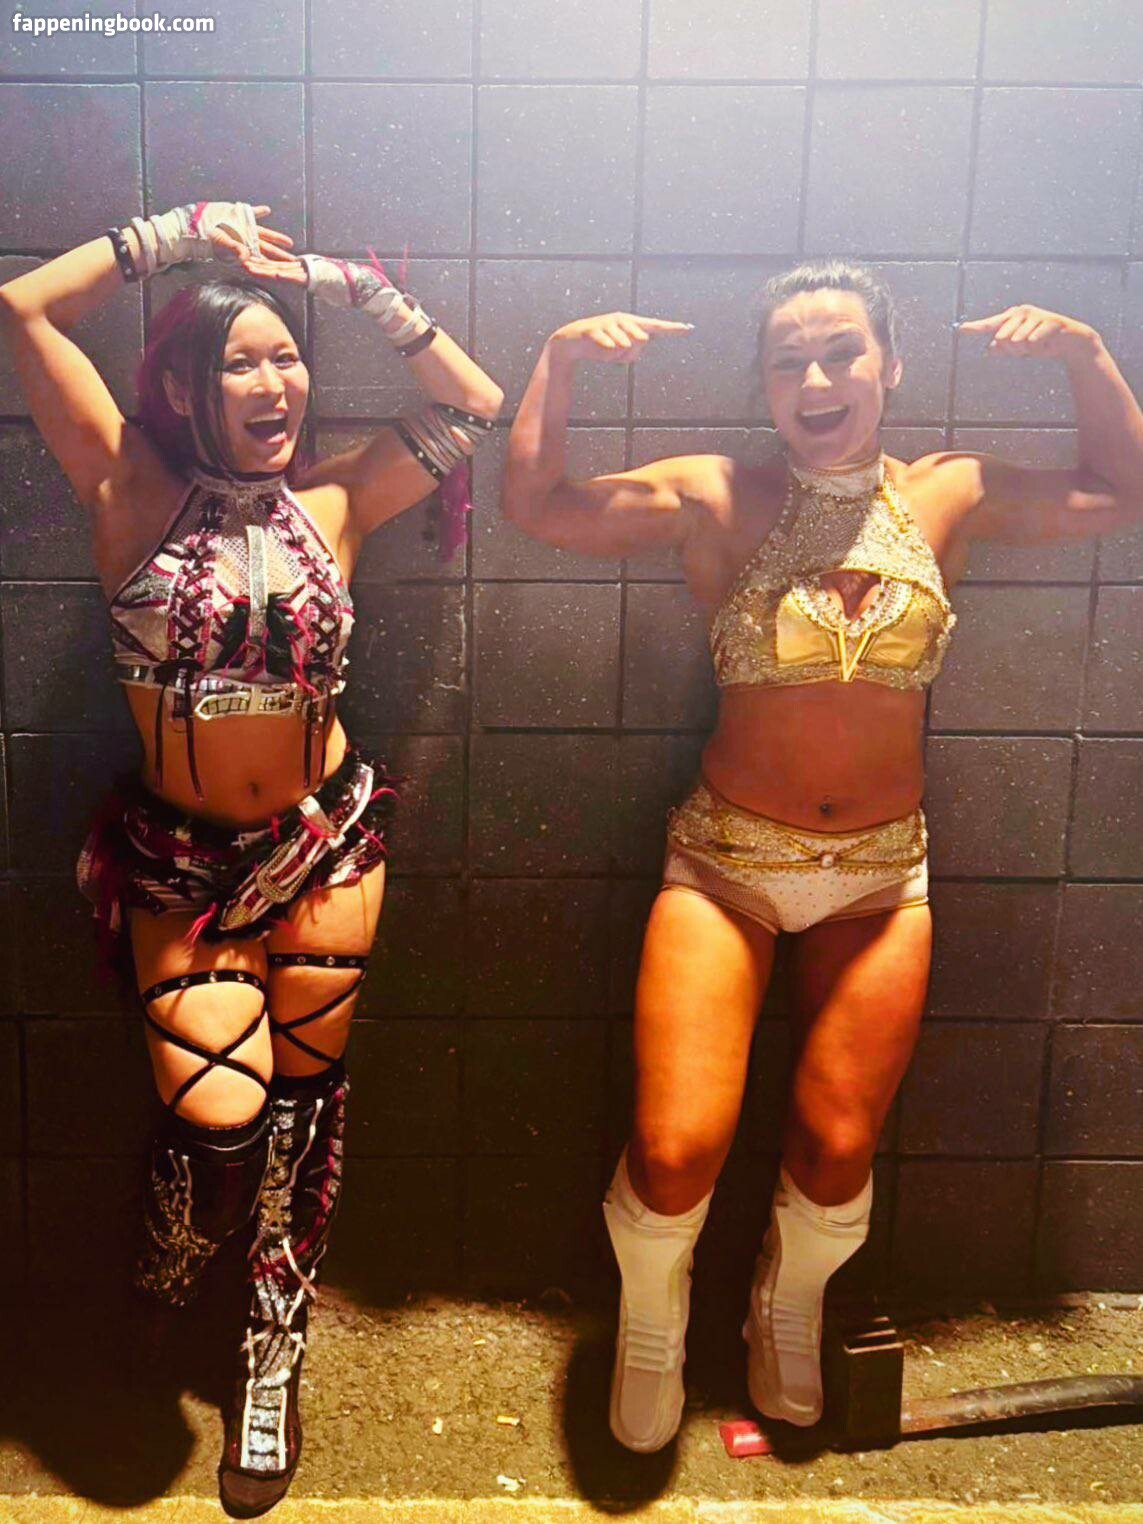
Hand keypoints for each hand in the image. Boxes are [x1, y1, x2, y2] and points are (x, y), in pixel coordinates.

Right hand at [212, 204, 297, 272]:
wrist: (197, 223)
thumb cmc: (208, 237)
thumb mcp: (223, 243)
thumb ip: (235, 249)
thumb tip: (245, 256)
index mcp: (245, 248)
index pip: (263, 259)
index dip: (275, 264)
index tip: (287, 269)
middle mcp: (247, 240)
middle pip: (268, 249)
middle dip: (281, 255)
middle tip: (295, 260)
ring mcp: (245, 229)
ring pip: (265, 234)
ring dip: (276, 238)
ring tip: (290, 243)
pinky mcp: (239, 216)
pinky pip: (252, 214)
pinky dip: (259, 211)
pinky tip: (267, 210)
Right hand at [548, 312, 692, 364]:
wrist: (572, 342)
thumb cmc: (601, 346)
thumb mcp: (621, 354)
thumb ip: (634, 352)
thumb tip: (641, 340)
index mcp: (632, 324)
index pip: (656, 326)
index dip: (672, 328)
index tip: (688, 328)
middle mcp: (623, 319)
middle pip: (640, 340)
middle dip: (629, 352)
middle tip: (614, 351)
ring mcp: (608, 322)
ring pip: (624, 344)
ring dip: (615, 354)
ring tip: (605, 350)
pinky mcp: (594, 328)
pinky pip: (608, 343)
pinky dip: (607, 349)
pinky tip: (603, 347)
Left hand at [959, 305, 1098, 361]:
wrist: (1070, 342)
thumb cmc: (1042, 342)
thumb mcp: (1021, 348)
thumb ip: (1004, 348)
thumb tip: (989, 349)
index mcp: (1012, 317)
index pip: (990, 325)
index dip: (975, 328)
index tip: (960, 330)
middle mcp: (1022, 312)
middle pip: (1002, 339)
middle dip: (1014, 350)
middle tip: (1029, 347)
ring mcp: (1036, 315)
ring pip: (1018, 341)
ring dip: (1028, 350)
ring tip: (1039, 344)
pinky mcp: (1050, 321)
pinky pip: (1034, 340)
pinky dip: (1039, 348)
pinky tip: (1048, 344)